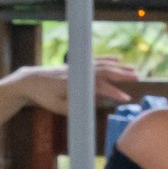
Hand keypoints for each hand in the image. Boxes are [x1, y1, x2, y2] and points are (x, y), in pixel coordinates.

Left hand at [6, 59, 147, 117]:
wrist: (30, 81)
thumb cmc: (43, 97)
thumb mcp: (58, 107)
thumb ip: (76, 108)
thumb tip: (94, 108)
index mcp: (75, 83)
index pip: (99, 87)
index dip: (113, 93)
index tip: (125, 98)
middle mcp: (79, 72)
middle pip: (104, 71)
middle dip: (121, 74)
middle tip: (137, 77)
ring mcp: (78, 67)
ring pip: (102, 65)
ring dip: (118, 67)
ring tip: (134, 70)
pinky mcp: (76, 65)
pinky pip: (95, 61)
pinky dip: (107, 59)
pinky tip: (117, 60)